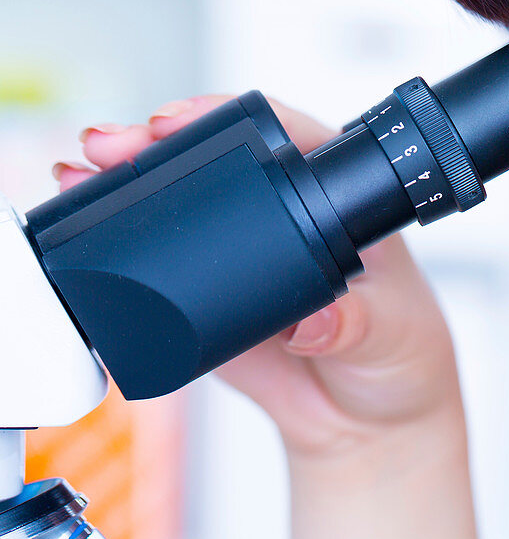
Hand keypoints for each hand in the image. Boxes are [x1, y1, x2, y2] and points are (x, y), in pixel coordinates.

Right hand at [54, 95, 467, 459]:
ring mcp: (239, 252)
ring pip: (176, 204)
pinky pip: (155, 269)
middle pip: (214, 159)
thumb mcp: (390, 332)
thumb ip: (357, 324)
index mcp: (338, 200)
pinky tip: (80, 236)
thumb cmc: (399, 353)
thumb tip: (318, 320)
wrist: (363, 421)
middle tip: (114, 146)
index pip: (284, 136)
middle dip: (155, 142)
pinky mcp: (205, 299)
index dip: (229, 117)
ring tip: (80, 177)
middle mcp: (284, 214)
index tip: (182, 121)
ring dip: (123, 184)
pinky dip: (114, 249)